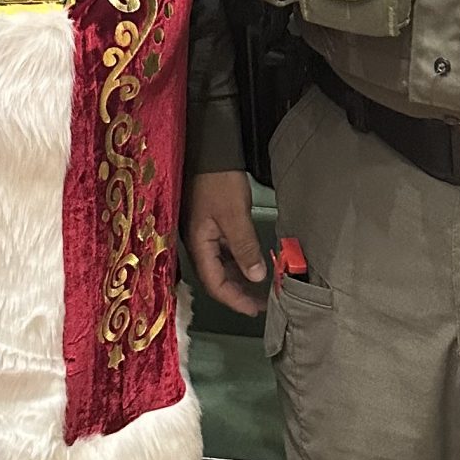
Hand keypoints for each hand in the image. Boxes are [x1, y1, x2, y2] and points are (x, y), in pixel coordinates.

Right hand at [185, 169, 266, 316]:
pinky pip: (223, 251)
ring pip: (220, 265)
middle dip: (238, 293)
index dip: (235, 300)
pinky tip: (251, 263)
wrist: (208, 149)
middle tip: (261, 303)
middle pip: (215, 278)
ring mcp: (202, 233)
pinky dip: (237, 261)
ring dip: (238, 278)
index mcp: (198, 244)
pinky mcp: (209, 223)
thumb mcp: (235, 215)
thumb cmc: (218, 182)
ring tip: (260, 287)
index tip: (256, 310)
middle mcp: (197, 243)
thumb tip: (256, 277)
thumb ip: (244, 247)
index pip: (214, 284)